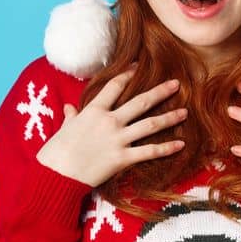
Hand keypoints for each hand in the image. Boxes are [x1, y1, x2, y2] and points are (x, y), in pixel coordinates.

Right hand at [36, 71, 186, 186]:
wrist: (56, 175)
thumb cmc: (55, 152)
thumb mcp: (62, 129)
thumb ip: (71, 117)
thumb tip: (69, 107)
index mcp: (93, 111)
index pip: (114, 86)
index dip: (127, 74)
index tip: (139, 66)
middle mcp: (109, 121)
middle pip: (140, 102)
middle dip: (160, 92)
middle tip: (176, 84)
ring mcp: (118, 139)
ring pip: (150, 124)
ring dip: (169, 118)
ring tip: (185, 112)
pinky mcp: (123, 158)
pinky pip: (149, 151)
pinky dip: (166, 148)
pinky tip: (181, 144)